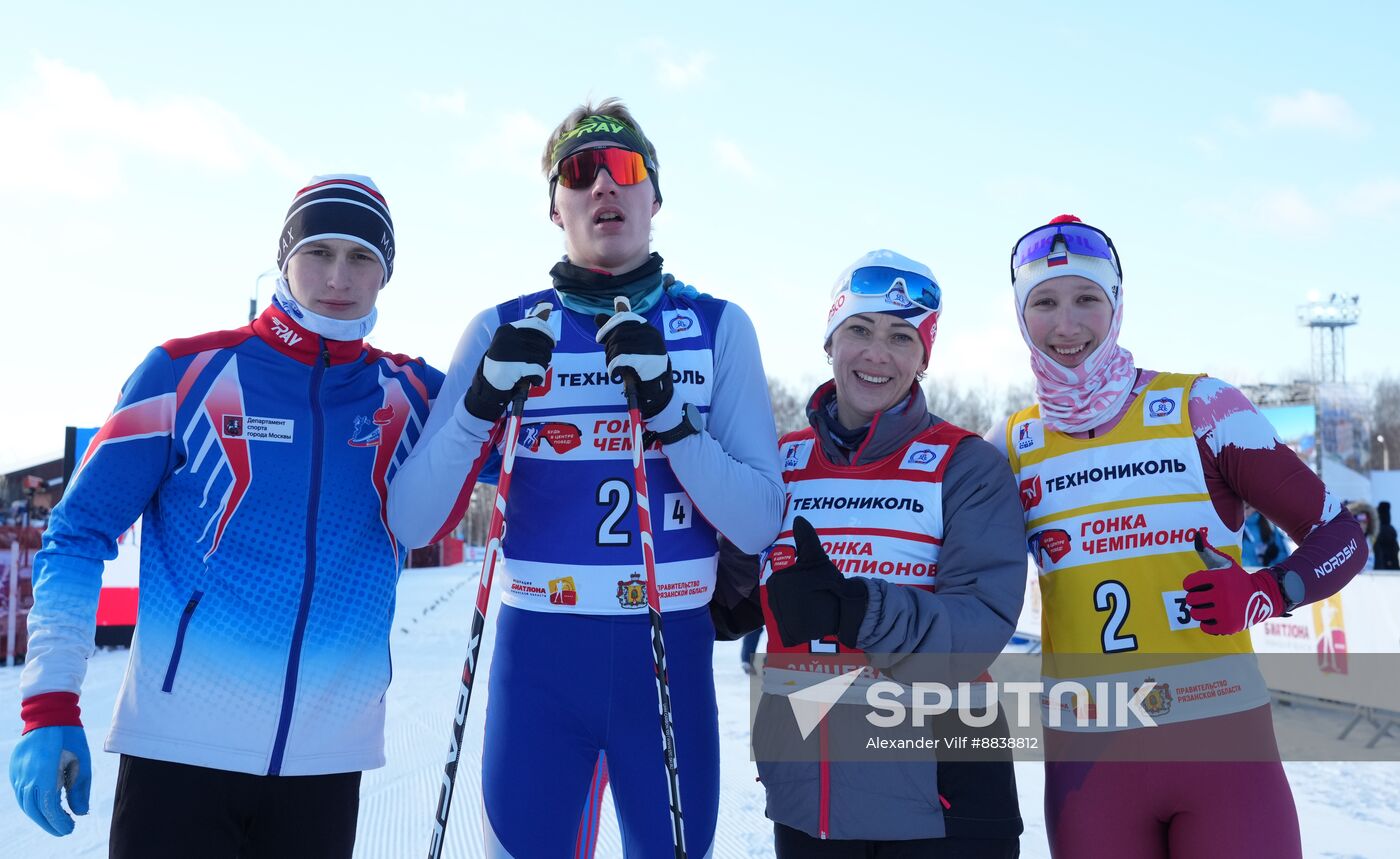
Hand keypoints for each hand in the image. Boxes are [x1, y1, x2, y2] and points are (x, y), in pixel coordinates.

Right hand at [10, 725, 90, 836]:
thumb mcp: (82, 762)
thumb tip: (80, 813)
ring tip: (57, 822)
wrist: (49, 715)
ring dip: (40, 816)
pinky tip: (45, 808)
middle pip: (33, 809)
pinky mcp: (14, 770)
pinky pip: (21, 794)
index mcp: (43, 772)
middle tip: (65, 830)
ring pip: (25, 804)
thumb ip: (80, 789)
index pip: (48, 806)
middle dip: (49, 823)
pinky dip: (32, 805)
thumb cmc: (70, 737)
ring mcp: (17, 773)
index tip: (70, 828)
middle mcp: (26, 775)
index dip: (58, 821)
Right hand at [465, 302, 554, 420]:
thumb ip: (525, 332)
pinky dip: (539, 377)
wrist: (488, 381)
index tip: (552, 343)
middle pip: (542, 343)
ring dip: (543, 367)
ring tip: (536, 372)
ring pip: (542, 356)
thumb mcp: (509, 342)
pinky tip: (535, 380)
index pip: (536, 324)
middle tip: (543, 362)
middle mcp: (508, 338)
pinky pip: (538, 369)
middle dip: (546, 354)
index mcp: (508, 329)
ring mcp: (510, 352)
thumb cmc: (504, 361)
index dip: (548, 334)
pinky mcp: (514, 368)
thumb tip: (546, 315)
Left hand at [594, 302, 672, 419]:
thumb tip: (597, 317)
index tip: (600, 339)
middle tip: (608, 358)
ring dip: (609, 359)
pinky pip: (620, 359)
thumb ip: (615, 330)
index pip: (624, 317)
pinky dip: (612, 368)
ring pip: (618, 347)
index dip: (608, 326)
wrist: (657, 385)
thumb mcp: (629, 344)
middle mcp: (651, 334)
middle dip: (608, 346)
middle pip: (618, 333)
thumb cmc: (641, 362)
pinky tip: (613, 374)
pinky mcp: (645, 361)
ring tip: (611, 367)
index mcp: (647, 327)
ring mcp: (650, 347)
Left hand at [765, 516, 868, 647]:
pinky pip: (787, 630)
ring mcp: (781, 618)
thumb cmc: (830, 582)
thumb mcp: (817, 560)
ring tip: (812, 609)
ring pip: (783, 614)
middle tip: (813, 597)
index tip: (811, 585)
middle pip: (780, 599)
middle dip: (795, 600)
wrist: (847, 609)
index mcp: (779, 579)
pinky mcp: (789, 634)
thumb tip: (798, 518)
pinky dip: (797, 628)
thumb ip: (806, 540)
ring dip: (796, 613)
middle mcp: (775, 598)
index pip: (779, 584)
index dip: (797, 585)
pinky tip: (810, 623)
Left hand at [1183, 534, 1282, 635]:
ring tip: (1212, 605)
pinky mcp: (1229, 626)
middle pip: (1190, 599)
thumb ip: (1207, 551)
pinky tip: (1217, 615)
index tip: (1200, 584)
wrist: (1262, 597)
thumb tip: (1196, 534)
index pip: (1188, 583)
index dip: (1192, 583)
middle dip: (1196, 597)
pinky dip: (1208, 622)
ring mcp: (1226, 612)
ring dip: (1201, 610)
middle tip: (1208, 596)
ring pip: (1195, 613)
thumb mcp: (1225, 563)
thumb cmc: (1236, 578)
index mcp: (1219, 578)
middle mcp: (1222, 595)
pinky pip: (1204, 627)